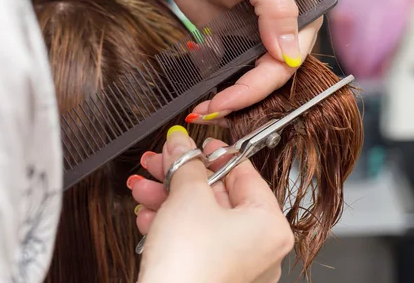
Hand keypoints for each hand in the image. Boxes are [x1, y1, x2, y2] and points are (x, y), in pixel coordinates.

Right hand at [131, 126, 293, 282]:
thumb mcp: (188, 197)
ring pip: (202, 219)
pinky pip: (196, 242)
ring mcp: (238, 267)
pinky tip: (147, 216)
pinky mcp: (214, 278)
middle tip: (162, 162)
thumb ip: (186, 165)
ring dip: (169, 199)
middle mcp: (261, 249)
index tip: (199, 144)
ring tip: (143, 188)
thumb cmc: (189, 265)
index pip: (245, 175)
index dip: (217, 154)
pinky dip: (172, 226)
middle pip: (218, 196)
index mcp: (270, 225)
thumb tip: (181, 146)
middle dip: (181, 178)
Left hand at [168, 0, 321, 123]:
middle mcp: (287, 32)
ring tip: (202, 109)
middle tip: (211, 109)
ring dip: (231, 99)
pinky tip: (201, 97)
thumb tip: (288, 53)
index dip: (261, 84)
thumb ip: (276, 9)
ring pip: (254, 82)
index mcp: (303, 13)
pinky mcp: (239, 48)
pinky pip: (235, 77)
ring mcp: (261, 42)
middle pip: (271, 78)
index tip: (230, 97)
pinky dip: (221, 89)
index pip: (289, 60)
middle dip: (242, 97)